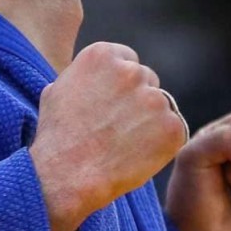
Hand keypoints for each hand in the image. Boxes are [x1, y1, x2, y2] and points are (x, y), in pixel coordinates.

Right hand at [30, 42, 186, 230]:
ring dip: (150, 122)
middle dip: (138, 101)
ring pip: (161, 106)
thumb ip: (82, 77)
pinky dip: (162, 145)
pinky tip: (137, 157)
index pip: (127, 61)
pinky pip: (174, 131)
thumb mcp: (56, 91)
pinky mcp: (172, 126)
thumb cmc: (57, 137)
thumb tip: (91, 79)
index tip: (111, 106)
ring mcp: (155, 98)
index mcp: (103, 55)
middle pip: (148, 80)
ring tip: (124, 146)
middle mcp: (132, 71)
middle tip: (119, 129)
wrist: (66, 174)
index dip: (120, 86)